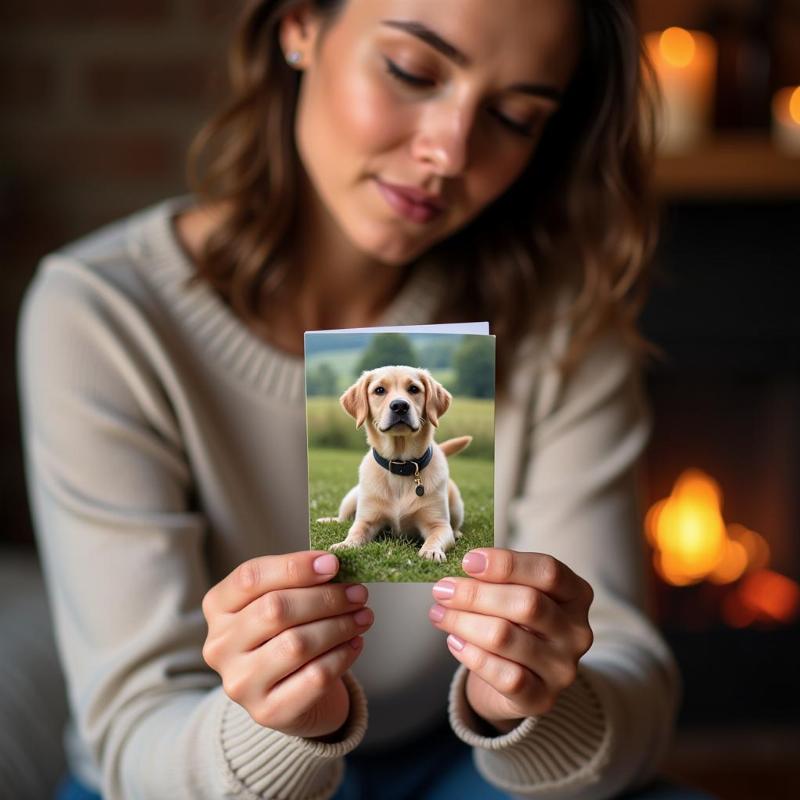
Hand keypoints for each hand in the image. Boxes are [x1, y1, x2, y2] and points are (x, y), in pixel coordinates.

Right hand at [202, 550, 372, 738]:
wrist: (291, 697)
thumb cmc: (287, 634)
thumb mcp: (283, 601)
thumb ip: (299, 581)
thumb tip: (333, 564)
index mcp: (218, 606)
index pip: (251, 577)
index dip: (294, 567)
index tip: (333, 563)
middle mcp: (219, 645)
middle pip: (275, 609)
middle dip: (325, 598)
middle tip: (358, 593)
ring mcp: (240, 682)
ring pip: (296, 644)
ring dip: (339, 626)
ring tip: (363, 616)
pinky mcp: (267, 712)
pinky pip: (314, 677)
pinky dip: (342, 656)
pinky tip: (354, 643)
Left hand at [428, 548, 593, 732]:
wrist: (521, 680)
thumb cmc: (515, 623)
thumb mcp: (514, 593)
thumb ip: (496, 579)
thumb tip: (461, 568)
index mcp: (576, 595)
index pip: (548, 571)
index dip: (506, 564)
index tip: (468, 561)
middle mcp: (577, 632)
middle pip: (527, 604)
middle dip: (476, 594)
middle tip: (442, 590)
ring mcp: (562, 668)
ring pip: (506, 638)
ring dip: (463, 622)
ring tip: (439, 613)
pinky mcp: (542, 699)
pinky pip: (503, 676)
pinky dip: (472, 655)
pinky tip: (454, 641)